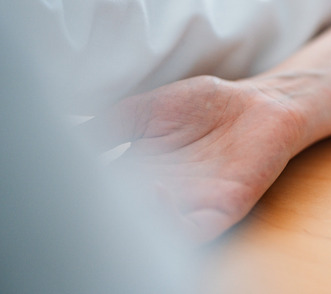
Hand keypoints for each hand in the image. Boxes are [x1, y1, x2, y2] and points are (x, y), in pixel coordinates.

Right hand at [78, 75, 307, 242]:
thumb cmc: (206, 105)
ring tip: (122, 193)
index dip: (88, 190)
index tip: (67, 177)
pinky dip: (173, 222)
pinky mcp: (223, 208)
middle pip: (128, 217)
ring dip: (137, 220)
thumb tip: (68, 135)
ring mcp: (191, 205)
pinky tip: (158, 192)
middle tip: (88, 192)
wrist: (259, 103)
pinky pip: (194, 230)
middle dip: (107, 211)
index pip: (106, 193)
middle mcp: (162, 195)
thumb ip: (110, 126)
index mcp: (141, 174)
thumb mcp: (146, 110)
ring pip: (156, 232)